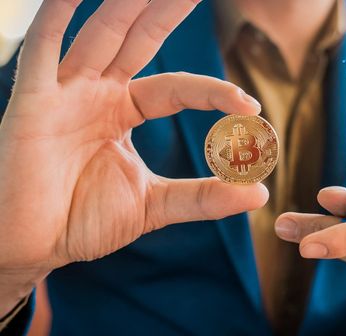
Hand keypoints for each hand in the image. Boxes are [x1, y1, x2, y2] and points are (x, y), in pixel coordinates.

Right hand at [0, 0, 267, 315]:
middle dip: (166, 13)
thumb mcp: (154, 206)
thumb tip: (258, 192)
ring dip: (127, 6)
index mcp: (123, 112)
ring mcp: (64, 93)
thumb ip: (202, 197)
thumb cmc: (83, 221)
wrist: (34, 247)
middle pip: (138, 41)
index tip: (251, 108)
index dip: (214, 92)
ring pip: (100, 35)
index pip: (177, 87)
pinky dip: (56, 18)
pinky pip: (42, 51)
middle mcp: (96, 94)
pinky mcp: (32, 102)